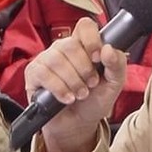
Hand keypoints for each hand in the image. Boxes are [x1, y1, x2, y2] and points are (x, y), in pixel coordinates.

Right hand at [24, 17, 126, 151]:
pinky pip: (44, 74)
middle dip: (85, 69)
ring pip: (57, 60)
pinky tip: (67, 98)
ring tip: (80, 94)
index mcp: (84, 45)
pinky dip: (59, 88)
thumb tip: (108, 49)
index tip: (98, 59)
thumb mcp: (114, 84)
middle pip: (71, 45)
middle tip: (91, 84)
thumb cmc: (94, 101)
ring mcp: (47, 59)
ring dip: (73, 81)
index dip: (92, 40)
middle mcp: (63, 48)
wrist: (78, 124)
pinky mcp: (34, 73)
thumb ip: (117, 64)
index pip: (84, 26)